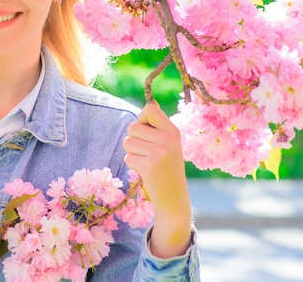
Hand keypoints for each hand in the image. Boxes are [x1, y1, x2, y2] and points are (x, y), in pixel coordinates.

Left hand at [122, 102, 191, 257]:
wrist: (174, 199)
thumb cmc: (167, 169)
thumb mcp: (169, 144)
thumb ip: (158, 125)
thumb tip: (151, 102)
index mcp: (173, 131)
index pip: (149, 109)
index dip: (141, 119)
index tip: (147, 133)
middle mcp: (168, 139)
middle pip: (132, 127)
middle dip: (133, 140)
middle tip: (146, 153)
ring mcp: (160, 153)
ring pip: (128, 142)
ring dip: (132, 153)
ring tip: (147, 162)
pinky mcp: (150, 166)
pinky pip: (128, 158)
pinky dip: (133, 165)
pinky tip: (146, 172)